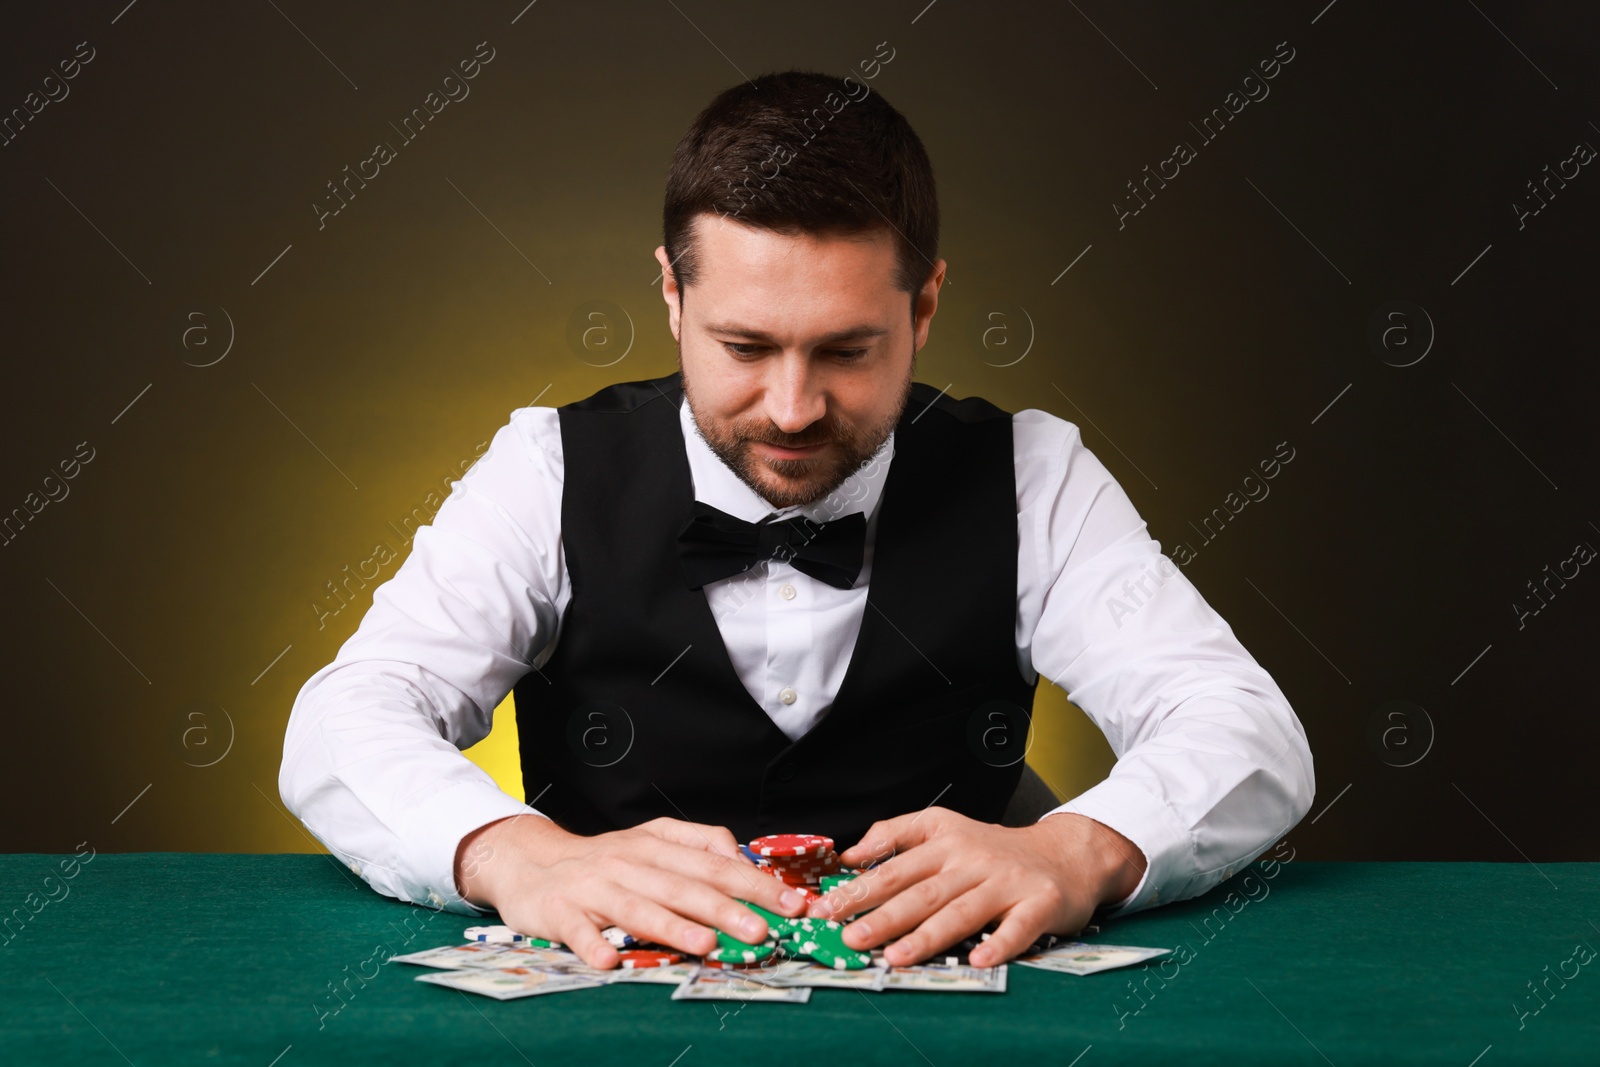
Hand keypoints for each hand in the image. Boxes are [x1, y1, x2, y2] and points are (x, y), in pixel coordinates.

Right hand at [454, 814, 808, 968]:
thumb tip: (744, 860)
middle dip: (725, 908)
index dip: (753, 883)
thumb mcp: (653, 840)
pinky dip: (594, 946)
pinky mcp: (560, 914)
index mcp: (655, 845)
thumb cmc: (604, 859)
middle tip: (761, 930)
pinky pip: (579, 933)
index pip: (712, 862)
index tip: (789, 902)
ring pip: (638, 908)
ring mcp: (593, 889)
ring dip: (673, 927)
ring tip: (707, 945)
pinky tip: (612, 963)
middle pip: (682, 886)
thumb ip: (699, 845)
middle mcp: (628, 863)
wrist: (529, 861)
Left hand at [808, 807, 1147, 966]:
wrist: (1065, 853)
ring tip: (896, 957)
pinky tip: (979, 960)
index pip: (895, 868)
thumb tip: (850, 855)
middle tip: (850, 938)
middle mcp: (972, 860)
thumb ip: (896, 835)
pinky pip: (1017, 927)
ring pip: (961, 911)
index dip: (859, 889)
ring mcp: (1006, 882)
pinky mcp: (1039, 904)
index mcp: (945, 842)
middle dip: (883, 916)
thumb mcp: (944, 827)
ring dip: (927, 936)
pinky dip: (999, 944)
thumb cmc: (995, 850)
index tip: (827, 909)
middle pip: (922, 891)